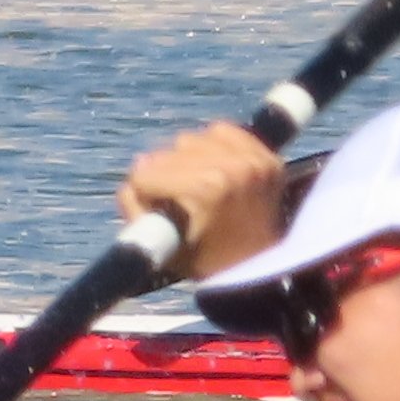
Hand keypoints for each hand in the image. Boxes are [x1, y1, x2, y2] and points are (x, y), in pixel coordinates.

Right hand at [121, 122, 283, 275]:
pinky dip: (212, 146)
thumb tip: (133, 175)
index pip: (146, 174)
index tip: (148, 206)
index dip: (141, 192)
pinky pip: (223, 132)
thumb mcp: (161, 245)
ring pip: (191, 139)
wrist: (258, 268)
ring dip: (185, 159)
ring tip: (192, 183)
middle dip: (161, 176)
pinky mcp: (266, 157)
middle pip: (167, 153)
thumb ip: (135, 209)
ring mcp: (252, 160)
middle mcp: (231, 168)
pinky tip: (212, 167)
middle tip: (171, 197)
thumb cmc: (205, 262)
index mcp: (205, 189)